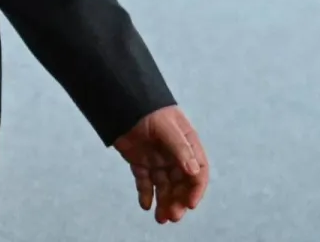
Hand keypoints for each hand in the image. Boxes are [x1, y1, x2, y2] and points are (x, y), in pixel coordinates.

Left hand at [112, 106, 208, 224]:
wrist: (122, 100)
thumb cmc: (149, 109)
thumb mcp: (167, 127)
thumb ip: (179, 148)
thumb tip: (194, 171)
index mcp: (187, 145)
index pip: (198, 172)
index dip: (195, 189)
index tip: (189, 204)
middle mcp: (175, 155)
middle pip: (181, 184)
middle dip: (178, 201)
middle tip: (172, 217)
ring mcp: (158, 160)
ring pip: (164, 187)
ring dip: (164, 202)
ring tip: (160, 218)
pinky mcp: (140, 162)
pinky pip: (145, 182)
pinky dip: (145, 194)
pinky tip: (145, 205)